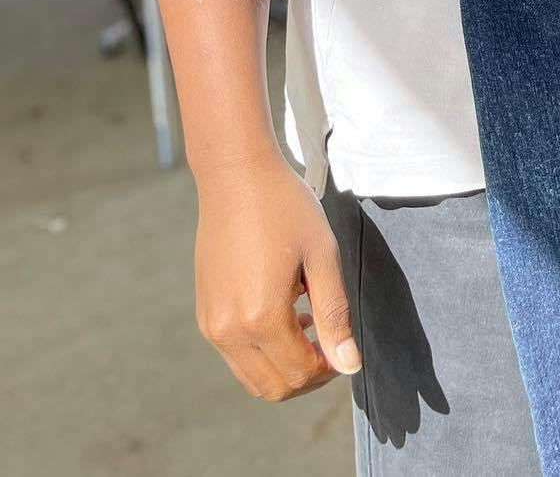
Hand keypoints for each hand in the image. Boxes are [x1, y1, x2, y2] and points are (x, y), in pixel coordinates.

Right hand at [194, 153, 360, 401]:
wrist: (236, 177)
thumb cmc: (285, 208)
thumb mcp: (322, 256)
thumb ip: (335, 315)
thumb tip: (350, 366)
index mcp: (261, 317)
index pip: (299, 373)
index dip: (329, 369)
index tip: (345, 347)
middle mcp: (229, 330)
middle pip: (273, 387)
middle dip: (308, 376)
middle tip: (331, 343)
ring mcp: (212, 325)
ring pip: (252, 378)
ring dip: (285, 366)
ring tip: (311, 324)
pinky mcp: (205, 314)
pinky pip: (236, 355)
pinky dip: (264, 351)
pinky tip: (287, 312)